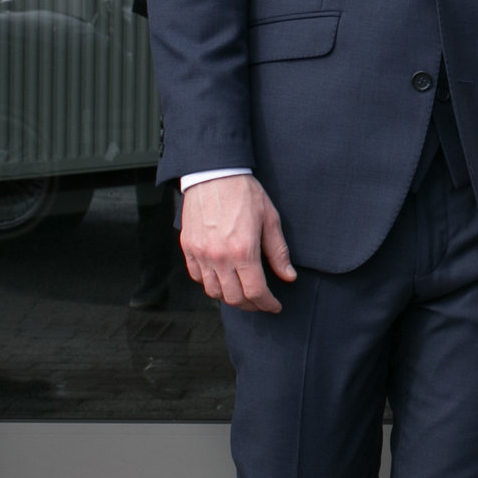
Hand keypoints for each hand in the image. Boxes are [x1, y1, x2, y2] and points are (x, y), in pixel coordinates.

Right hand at [180, 174, 296, 312]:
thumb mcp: (269, 219)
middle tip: (260, 302)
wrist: (213, 172)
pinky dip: (210, 283)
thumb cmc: (243, 191)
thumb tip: (288, 276)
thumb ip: (278, 252)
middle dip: (250, 305)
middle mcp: (219, 257)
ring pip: (213, 291)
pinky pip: (197, 277)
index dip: (267, 304)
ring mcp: (201, 254)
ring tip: (242, 293)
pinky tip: (222, 278)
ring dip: (229, 297)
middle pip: (234, 297)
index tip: (274, 305)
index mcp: (243, 250)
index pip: (255, 291)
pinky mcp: (188, 248)